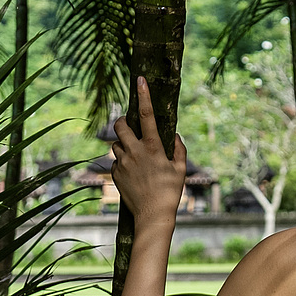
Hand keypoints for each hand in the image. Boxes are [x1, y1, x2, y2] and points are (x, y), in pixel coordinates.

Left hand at [111, 77, 185, 223]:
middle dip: (121, 122)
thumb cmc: (170, 192)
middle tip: (128, 126)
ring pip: (115, 144)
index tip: (140, 79)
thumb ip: (179, 150)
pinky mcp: (115, 175)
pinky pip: (116, 163)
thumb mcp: (180, 170)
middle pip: (119, 126)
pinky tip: (133, 173)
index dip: (143, 95)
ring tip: (134, 155)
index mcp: (152, 147)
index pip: (146, 115)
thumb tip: (176, 136)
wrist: (153, 216)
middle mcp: (135, 152)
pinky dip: (122, 163)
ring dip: (122, 144)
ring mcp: (123, 164)